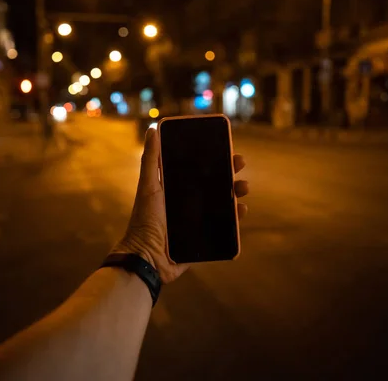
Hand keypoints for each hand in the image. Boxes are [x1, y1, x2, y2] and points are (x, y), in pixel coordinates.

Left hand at [112, 127, 249, 283]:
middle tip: (239, 162)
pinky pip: (226, 225)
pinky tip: (242, 209)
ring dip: (236, 191)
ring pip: (223, 201)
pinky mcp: (206, 236)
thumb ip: (150, 159)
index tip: (225, 146)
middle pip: (214, 181)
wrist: (148, 258)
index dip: (212, 157)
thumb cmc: (144, 221)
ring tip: (244, 187)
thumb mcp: (148, 187)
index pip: (197, 167)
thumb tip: (153, 129)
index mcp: (175, 187)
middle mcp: (188, 201)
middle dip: (229, 171)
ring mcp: (199, 219)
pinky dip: (236, 216)